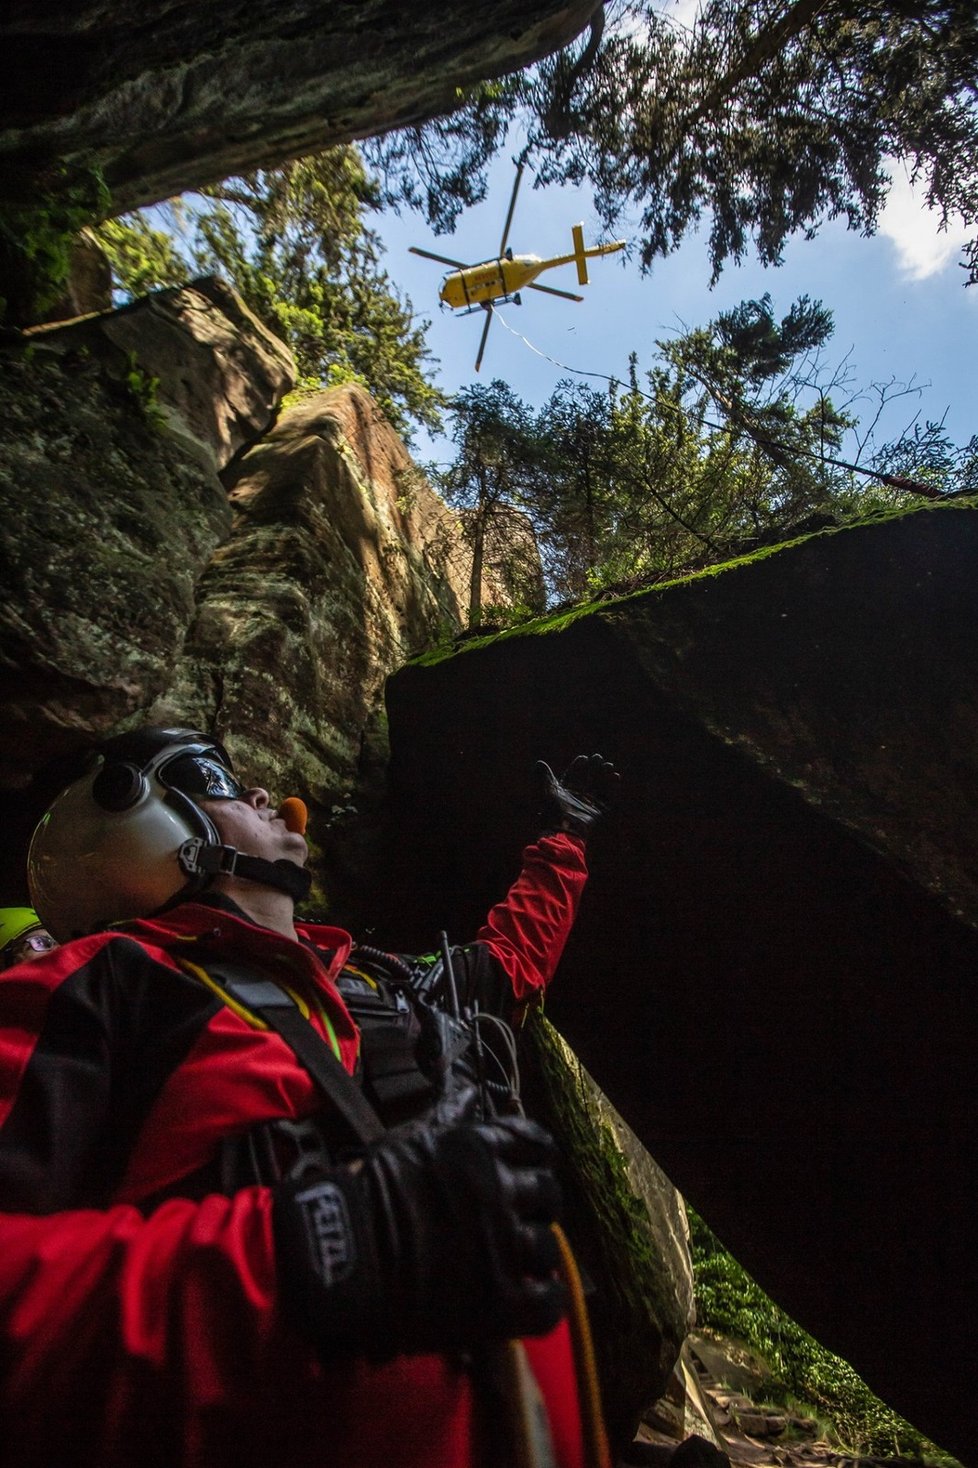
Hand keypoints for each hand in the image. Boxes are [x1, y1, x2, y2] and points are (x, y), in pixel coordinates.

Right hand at [274, 1115, 564, 1357]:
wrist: (337, 1254)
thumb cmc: (365, 1195)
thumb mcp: (410, 1141)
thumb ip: (449, 1117)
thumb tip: (471, 1090)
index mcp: (480, 1147)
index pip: (539, 1145)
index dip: (536, 1163)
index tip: (526, 1175)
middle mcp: (501, 1188)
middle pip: (548, 1195)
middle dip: (535, 1210)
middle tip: (514, 1226)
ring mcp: (504, 1243)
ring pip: (548, 1249)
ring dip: (532, 1257)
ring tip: (509, 1268)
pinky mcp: (502, 1298)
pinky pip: (548, 1302)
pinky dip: (540, 1304)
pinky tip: (520, 1303)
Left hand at [536, 752, 619, 837]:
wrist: (562, 832)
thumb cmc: (552, 812)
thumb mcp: (546, 792)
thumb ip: (544, 777)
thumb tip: (539, 763)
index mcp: (563, 793)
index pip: (572, 776)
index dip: (578, 767)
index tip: (584, 758)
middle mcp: (576, 798)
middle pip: (587, 780)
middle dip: (593, 768)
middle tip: (598, 757)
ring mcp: (587, 806)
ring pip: (598, 787)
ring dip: (604, 776)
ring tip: (610, 765)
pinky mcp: (596, 813)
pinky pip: (607, 799)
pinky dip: (612, 788)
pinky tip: (616, 776)